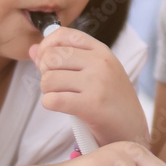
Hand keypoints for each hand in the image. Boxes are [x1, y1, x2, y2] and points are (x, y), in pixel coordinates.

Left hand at [30, 27, 148, 145]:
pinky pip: (52, 99)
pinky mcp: (91, 105)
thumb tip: (32, 49)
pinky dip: (50, 104)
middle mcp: (101, 63)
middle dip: (45, 72)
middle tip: (56, 85)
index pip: (64, 34)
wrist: (133, 130)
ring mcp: (97, 83)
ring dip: (47, 90)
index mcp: (102, 51)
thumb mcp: (95, 73)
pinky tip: (61, 107)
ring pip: (48, 79)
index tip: (47, 61)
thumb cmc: (111, 101)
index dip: (46, 46)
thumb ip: (65, 59)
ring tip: (61, 96)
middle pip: (51, 57)